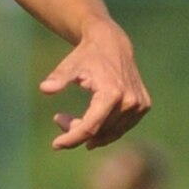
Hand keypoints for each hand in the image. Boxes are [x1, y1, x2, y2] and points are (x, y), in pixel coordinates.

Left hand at [41, 20, 149, 150]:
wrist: (112, 44)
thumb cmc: (87, 55)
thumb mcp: (70, 65)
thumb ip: (59, 77)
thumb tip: (44, 88)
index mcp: (112, 93)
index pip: (90, 127)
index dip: (72, 139)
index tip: (56, 145)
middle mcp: (130, 102)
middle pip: (99, 131)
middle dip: (76, 132)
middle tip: (59, 120)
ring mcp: (139, 105)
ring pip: (110, 133)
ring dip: (90, 132)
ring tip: (71, 120)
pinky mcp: (143, 106)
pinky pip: (120, 127)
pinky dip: (104, 129)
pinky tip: (89, 120)